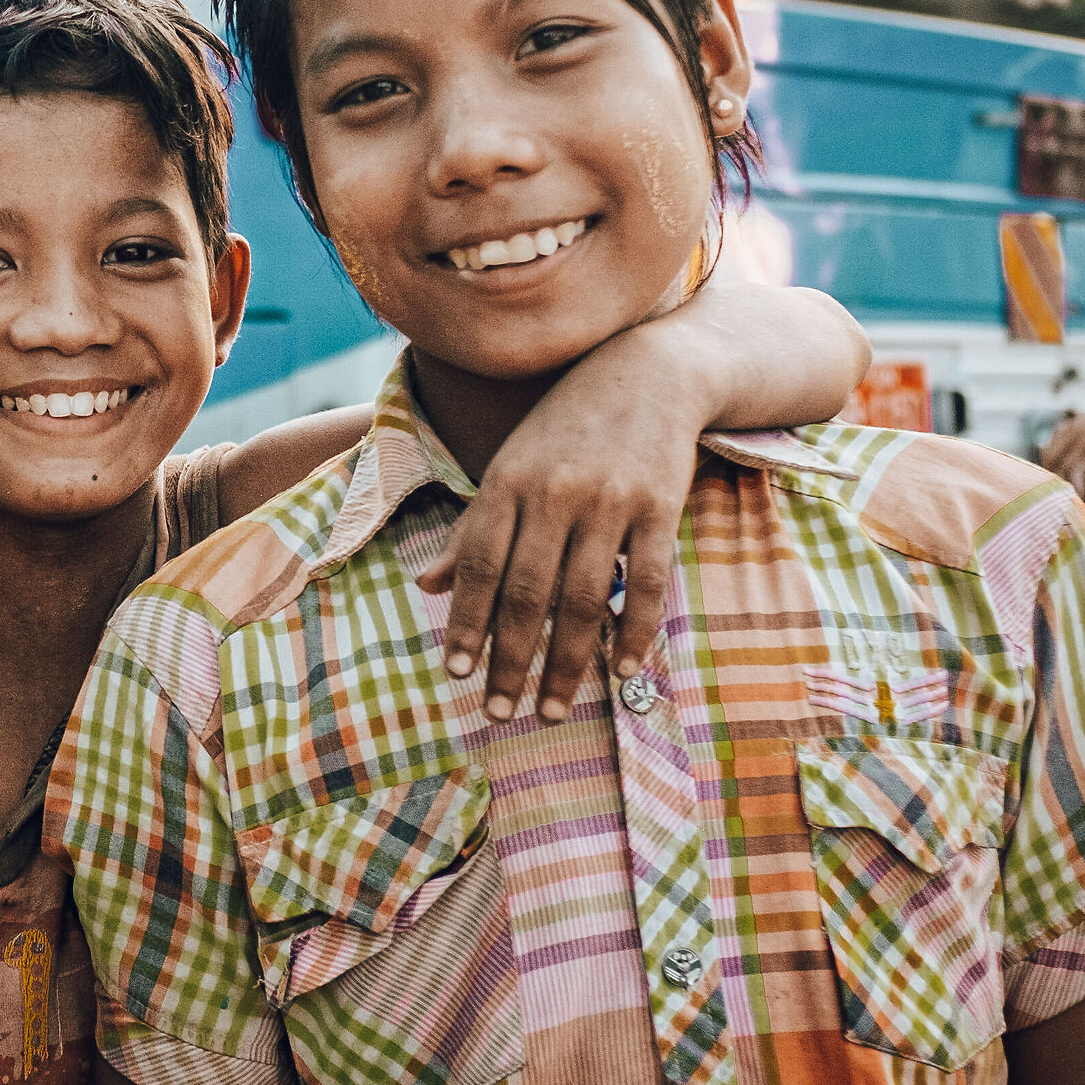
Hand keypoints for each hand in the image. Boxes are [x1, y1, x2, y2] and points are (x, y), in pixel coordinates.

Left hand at [420, 340, 702, 723]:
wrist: (647, 370)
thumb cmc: (565, 426)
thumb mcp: (508, 465)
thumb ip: (471, 529)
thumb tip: (424, 586)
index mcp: (508, 480)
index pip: (479, 565)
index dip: (465, 622)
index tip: (455, 674)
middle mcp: (554, 491)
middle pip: (527, 592)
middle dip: (511, 660)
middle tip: (499, 713)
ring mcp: (610, 499)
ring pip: (585, 597)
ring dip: (567, 662)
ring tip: (552, 710)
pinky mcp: (661, 505)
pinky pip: (647, 581)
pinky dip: (635, 631)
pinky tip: (621, 670)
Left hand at [1041, 394, 1084, 491]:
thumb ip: (1080, 430)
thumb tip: (1071, 444)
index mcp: (1072, 426)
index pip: (1049, 449)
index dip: (1046, 466)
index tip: (1049, 480)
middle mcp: (1074, 434)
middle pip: (1053, 460)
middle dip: (1052, 477)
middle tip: (1055, 492)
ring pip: (1067, 469)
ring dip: (1067, 485)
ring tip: (1070, 498)